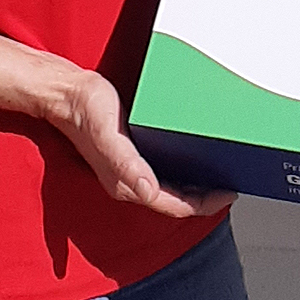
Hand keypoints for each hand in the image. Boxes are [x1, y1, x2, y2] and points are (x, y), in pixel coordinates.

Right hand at [48, 68, 235, 218]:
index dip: (204, 205)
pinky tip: (194, 157)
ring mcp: (129, 171)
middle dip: (204, 198)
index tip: (228, 194)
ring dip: (194, 186)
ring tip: (219, 173)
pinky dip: (182, 170)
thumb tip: (148, 192)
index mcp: (127, 185)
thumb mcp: (108, 135)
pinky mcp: (130, 155)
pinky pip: (162, 172)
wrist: (67, 94)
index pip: (174, 206)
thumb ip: (126, 165)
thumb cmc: (86, 112)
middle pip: (174, 201)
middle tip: (232, 182)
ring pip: (170, 188)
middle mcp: (129, 183)